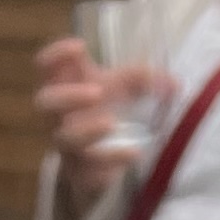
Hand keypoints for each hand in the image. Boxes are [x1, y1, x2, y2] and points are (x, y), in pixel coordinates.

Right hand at [35, 34, 170, 197]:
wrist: (99, 159)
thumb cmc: (106, 109)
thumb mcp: (123, 88)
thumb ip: (144, 80)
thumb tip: (175, 84)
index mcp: (64, 87)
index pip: (44, 66)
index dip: (56, 54)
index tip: (81, 47)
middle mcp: (58, 116)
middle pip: (44, 102)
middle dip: (67, 96)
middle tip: (97, 93)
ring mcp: (67, 145)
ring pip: (64, 139)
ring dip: (86, 131)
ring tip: (112, 123)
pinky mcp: (80, 172)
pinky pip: (86, 172)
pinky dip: (108, 162)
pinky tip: (131, 153)